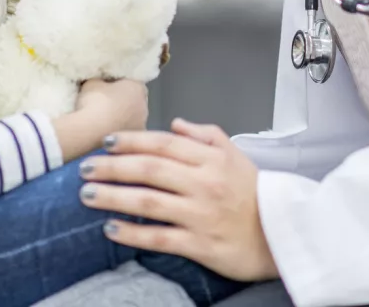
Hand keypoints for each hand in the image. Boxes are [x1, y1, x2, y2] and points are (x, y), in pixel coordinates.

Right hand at [76, 78, 148, 133]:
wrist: (92, 129)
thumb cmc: (95, 101)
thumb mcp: (92, 82)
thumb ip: (100, 80)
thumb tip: (100, 82)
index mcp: (137, 87)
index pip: (131, 81)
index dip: (118, 83)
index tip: (105, 85)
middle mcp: (144, 106)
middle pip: (133, 100)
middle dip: (121, 100)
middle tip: (104, 100)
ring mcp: (141, 125)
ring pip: (131, 117)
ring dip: (121, 116)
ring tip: (102, 116)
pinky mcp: (133, 140)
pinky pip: (125, 129)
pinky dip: (117, 128)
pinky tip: (104, 128)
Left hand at [78, 119, 278, 281]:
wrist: (285, 235)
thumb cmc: (253, 191)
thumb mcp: (233, 153)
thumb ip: (203, 134)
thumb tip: (174, 122)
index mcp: (208, 159)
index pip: (162, 144)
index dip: (131, 140)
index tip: (105, 141)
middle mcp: (202, 183)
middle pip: (149, 170)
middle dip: (112, 167)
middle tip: (83, 168)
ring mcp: (200, 214)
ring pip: (149, 202)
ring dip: (113, 198)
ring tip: (86, 195)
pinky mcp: (201, 245)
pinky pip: (161, 238)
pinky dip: (133, 234)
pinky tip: (110, 230)